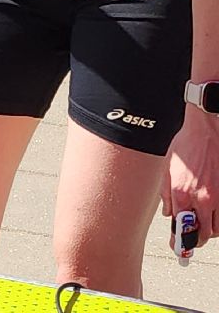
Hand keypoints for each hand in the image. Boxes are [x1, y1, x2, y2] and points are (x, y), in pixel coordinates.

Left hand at [163, 109, 218, 246]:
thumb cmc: (185, 146)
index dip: (179, 242)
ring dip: (208, 232)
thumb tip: (169, 213)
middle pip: (202, 234)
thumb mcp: (167, 169)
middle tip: (189, 241)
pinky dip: (218, 222)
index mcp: (181, 193)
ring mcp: (218, 197)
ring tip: (199, 228)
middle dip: (194, 241)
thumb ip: (166, 194)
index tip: (178, 248)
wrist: (206, 131)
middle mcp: (201, 198)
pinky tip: (211, 217)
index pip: (180, 227)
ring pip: (216, 229)